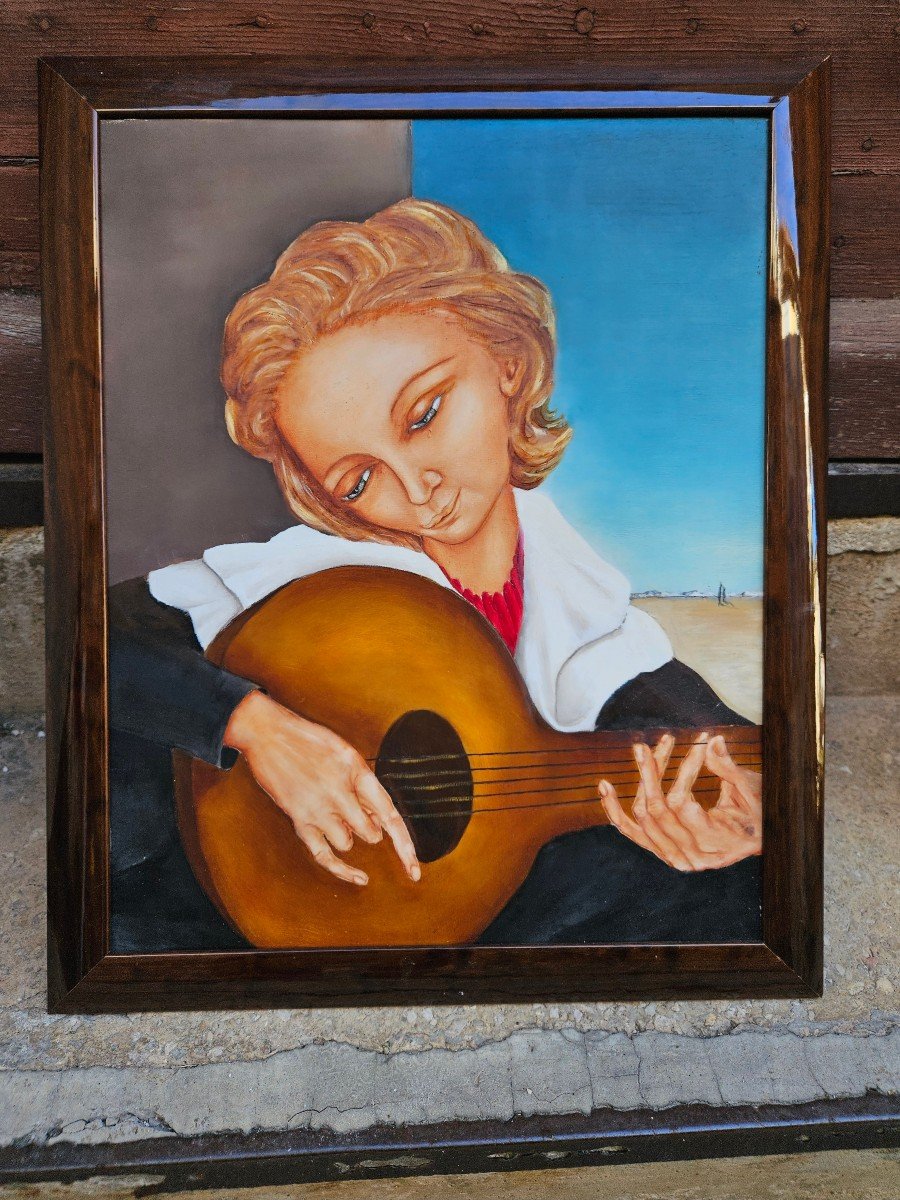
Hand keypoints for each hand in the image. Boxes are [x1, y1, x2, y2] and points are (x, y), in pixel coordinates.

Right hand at [223, 691, 419, 886]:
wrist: (268, 733)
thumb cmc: (309, 739)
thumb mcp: (346, 751)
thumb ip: (364, 783)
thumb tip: (378, 818)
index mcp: (357, 771)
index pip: (389, 814)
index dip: (405, 844)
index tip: (414, 869)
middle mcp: (340, 792)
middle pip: (370, 833)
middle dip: (368, 827)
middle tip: (354, 807)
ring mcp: (318, 808)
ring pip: (348, 843)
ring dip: (347, 834)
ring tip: (330, 808)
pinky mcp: (298, 820)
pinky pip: (324, 856)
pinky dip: (343, 870)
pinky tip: (360, 877)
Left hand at [598, 731, 761, 871]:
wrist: (758, 838)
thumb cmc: (758, 811)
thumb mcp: (751, 790)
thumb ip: (728, 768)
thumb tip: (711, 740)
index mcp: (716, 844)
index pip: (682, 804)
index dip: (685, 770)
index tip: (698, 740)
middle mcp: (692, 857)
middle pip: (657, 810)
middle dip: (651, 773)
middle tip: (646, 744)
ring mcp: (675, 858)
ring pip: (642, 817)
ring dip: (640, 781)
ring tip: (640, 750)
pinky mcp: (663, 851)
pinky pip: (632, 832)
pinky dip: (615, 811)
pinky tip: (604, 787)